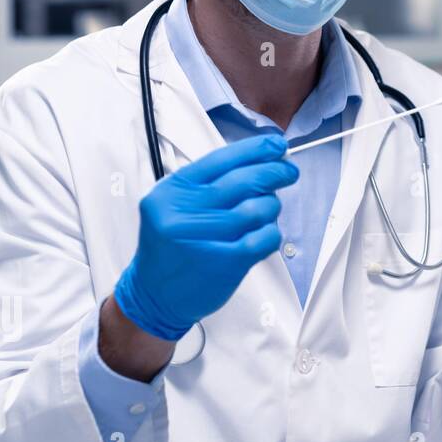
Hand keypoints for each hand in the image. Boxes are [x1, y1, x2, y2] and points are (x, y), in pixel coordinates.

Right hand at [113, 134, 298, 340]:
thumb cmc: (171, 247)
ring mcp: (205, 238)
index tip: (276, 146)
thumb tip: (259, 160)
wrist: (153, 295)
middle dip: (275, 172)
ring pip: (259, 208)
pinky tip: (264, 233)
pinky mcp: (225, 263)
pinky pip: (265, 237)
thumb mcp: (173, 205)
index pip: (221, 159)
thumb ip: (208, 183)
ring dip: (271, 206)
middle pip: (245, 180)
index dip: (256, 150)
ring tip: (267, 210)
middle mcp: (185, 212)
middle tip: (288, 171)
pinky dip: (272, 233)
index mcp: (172, 191)